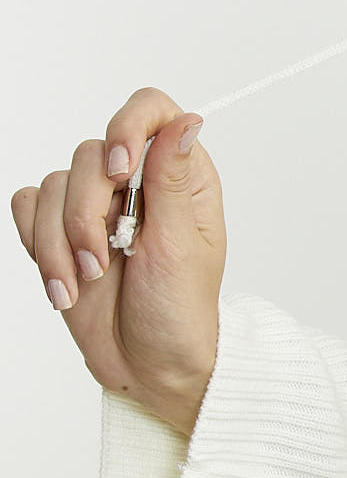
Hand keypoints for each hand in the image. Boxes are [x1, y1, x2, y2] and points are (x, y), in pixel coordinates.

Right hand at [12, 86, 225, 437]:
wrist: (148, 366)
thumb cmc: (179, 312)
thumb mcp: (182, 247)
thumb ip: (173, 181)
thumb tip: (186, 122)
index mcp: (180, 176)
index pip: (151, 111)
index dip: (127, 127)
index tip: (120, 170)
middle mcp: (137, 182)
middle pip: (88, 154)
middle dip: (88, 213)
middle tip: (103, 261)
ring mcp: (96, 206)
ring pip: (53, 185)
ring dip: (61, 241)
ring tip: (87, 282)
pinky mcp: (60, 230)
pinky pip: (29, 208)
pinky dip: (39, 248)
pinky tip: (65, 284)